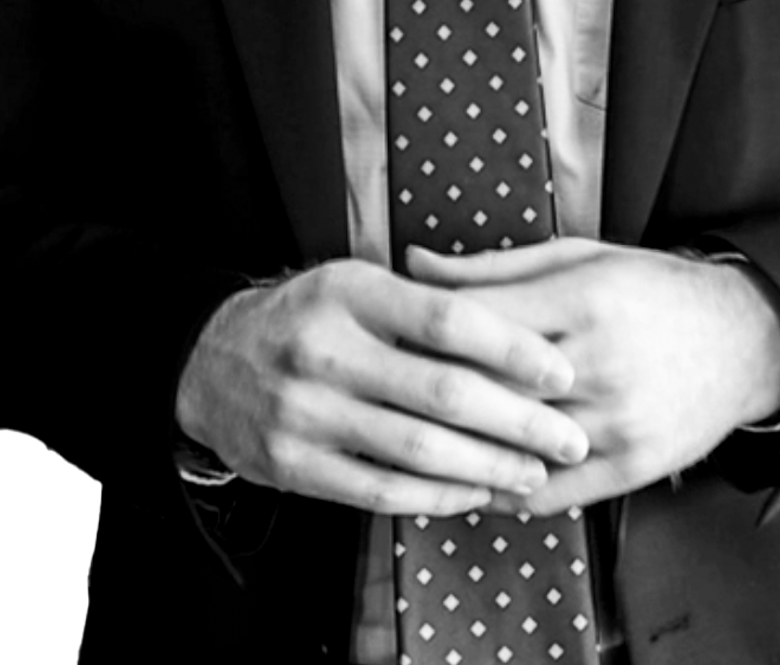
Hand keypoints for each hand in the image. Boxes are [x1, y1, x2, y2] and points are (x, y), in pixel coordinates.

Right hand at [173, 258, 589, 517]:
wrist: (211, 363)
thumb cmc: (311, 316)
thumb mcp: (355, 284)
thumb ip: (425, 300)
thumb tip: (520, 328)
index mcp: (350, 291)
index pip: (447, 319)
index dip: (512, 348)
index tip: (562, 371)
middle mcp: (325, 350)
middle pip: (442, 393)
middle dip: (518, 421)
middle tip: (569, 436)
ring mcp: (306, 413)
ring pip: (417, 451)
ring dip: (488, 466)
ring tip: (535, 471)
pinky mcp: (293, 467)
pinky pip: (381, 491)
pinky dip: (437, 496)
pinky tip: (476, 492)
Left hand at [406, 237, 779, 516]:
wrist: (743, 338)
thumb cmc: (649, 287)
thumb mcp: (576, 256)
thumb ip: (492, 266)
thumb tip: (412, 264)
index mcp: (582, 298)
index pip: (479, 321)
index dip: (422, 332)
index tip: (384, 338)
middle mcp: (599, 361)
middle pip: (489, 387)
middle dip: (430, 394)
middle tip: (381, 396)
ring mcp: (617, 421)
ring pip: (514, 445)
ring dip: (458, 451)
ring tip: (409, 445)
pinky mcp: (633, 466)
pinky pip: (551, 492)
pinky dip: (503, 491)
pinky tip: (469, 481)